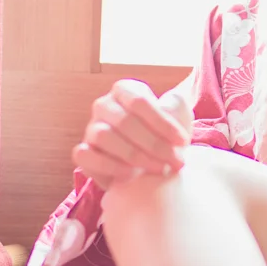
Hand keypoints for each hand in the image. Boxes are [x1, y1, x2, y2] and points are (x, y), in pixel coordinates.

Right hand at [73, 80, 193, 191]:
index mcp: (125, 91)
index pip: (140, 101)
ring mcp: (91, 129)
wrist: (150, 168)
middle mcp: (104, 105)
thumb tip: (179, 93)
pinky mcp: (84, 153)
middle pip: (124, 121)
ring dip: (135, 155)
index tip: (183, 142)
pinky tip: (131, 175)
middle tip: (174, 161)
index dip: (163, 123)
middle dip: (154, 144)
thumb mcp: (178, 115)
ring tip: (157, 169)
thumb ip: (180, 101)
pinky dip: (110, 166)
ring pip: (104, 136)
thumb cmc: (164, 137)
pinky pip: (86, 155)